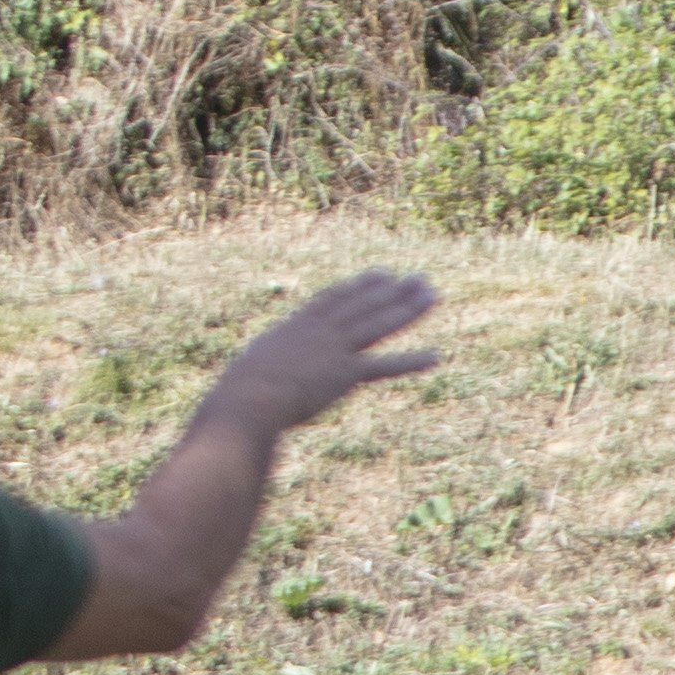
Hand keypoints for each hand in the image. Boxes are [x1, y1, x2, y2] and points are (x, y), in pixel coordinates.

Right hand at [187, 267, 447, 448]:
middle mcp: (319, 331)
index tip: (382, 274)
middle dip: (394, 292)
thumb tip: (256, 377)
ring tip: (432, 295)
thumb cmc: (240, 394)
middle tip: (420, 280)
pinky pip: (383, 365)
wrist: (247, 399)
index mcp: (296, 327)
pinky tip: (435, 356)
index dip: (361, 287)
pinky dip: (411, 361)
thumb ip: (267, 369)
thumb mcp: (253, 372)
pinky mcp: (344, 374)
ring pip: (378, 323)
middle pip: (363, 305)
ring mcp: (333, 350)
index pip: (335, 300)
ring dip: (407, 309)